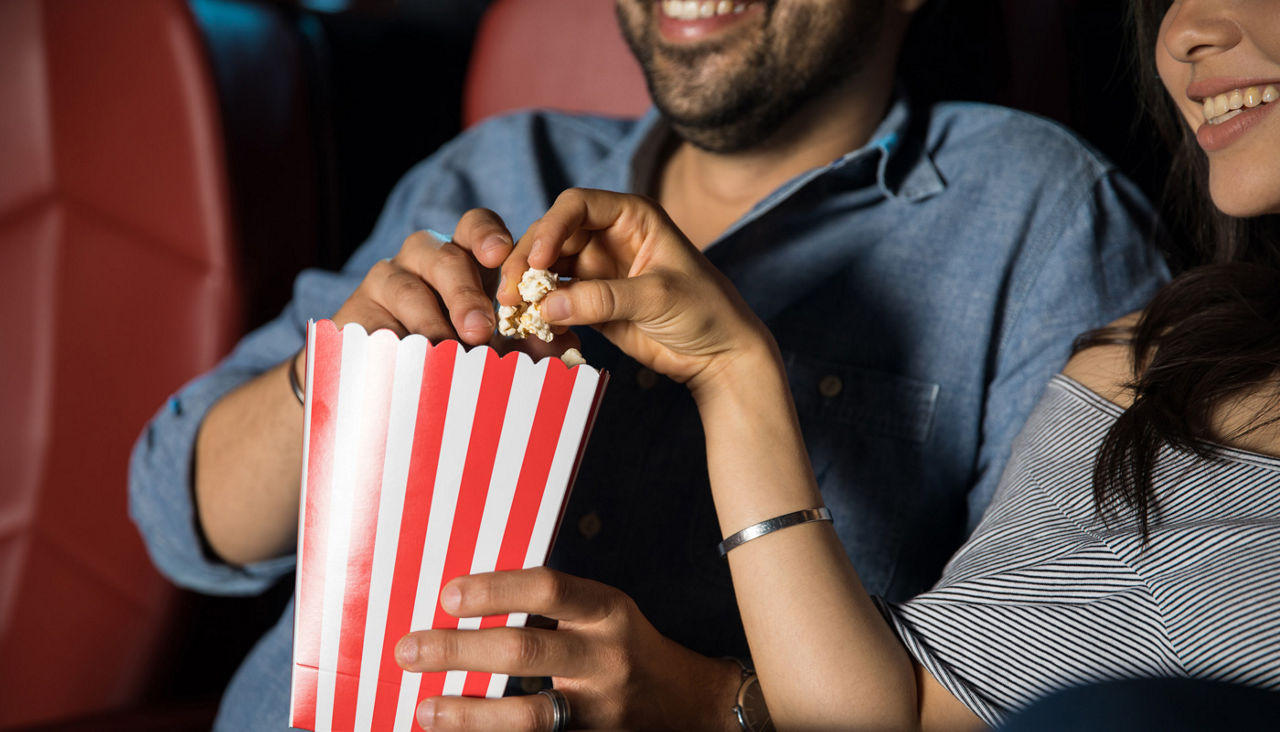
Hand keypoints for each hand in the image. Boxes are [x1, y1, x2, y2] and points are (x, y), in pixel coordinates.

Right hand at [327, 209, 571, 357]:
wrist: (390, 383)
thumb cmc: (457, 356)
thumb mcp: (497, 347)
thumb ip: (529, 344)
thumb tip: (568, 350)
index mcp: (465, 257)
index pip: (475, 227)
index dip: (487, 235)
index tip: (501, 255)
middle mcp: (424, 259)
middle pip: (443, 257)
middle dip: (464, 293)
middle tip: (481, 330)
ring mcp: (386, 282)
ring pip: (406, 288)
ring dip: (431, 322)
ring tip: (449, 353)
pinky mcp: (357, 313)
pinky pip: (373, 323)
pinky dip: (394, 343)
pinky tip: (411, 365)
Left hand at [395, 567, 740, 731]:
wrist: (691, 705)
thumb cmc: (629, 647)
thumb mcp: (605, 612)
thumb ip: (552, 606)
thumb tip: (466, 599)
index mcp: (608, 611)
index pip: (549, 589)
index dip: (497, 589)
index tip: (448, 595)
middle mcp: (607, 658)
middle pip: (526, 652)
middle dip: (459, 651)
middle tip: (409, 650)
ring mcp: (602, 710)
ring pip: (528, 716)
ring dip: (468, 714)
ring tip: (424, 709)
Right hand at [497, 188, 774, 393]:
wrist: (719, 354)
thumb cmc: (704, 311)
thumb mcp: (658, 297)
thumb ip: (603, 299)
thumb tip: (546, 306)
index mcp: (631, 216)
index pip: (577, 206)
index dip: (551, 228)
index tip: (535, 261)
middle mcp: (608, 236)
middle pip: (552, 237)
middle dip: (526, 261)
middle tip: (508, 293)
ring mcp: (596, 270)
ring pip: (546, 269)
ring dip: (525, 288)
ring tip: (510, 312)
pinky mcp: (590, 302)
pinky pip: (554, 301)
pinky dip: (539, 312)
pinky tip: (528, 326)